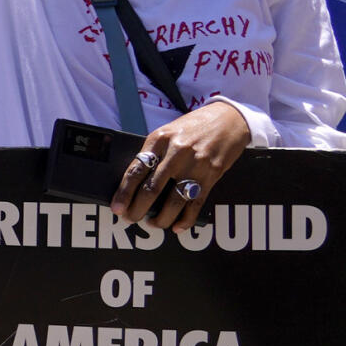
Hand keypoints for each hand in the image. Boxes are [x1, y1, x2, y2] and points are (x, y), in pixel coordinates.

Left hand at [112, 98, 249, 230]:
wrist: (229, 118)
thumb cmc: (193, 127)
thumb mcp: (168, 133)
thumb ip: (154, 153)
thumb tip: (135, 183)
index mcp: (159, 139)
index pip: (136, 170)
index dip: (124, 192)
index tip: (117, 207)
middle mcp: (176, 152)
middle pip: (152, 188)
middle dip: (138, 209)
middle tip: (130, 219)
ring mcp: (195, 164)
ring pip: (174, 200)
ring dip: (161, 218)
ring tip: (153, 224)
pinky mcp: (212, 174)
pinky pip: (196, 203)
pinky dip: (186, 219)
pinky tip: (177, 226)